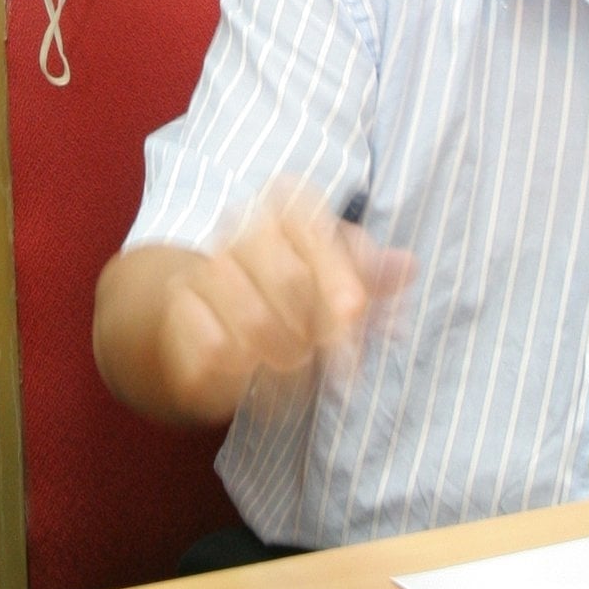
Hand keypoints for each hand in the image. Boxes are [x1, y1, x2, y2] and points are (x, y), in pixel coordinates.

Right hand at [154, 185, 410, 423]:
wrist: (204, 308)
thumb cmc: (285, 287)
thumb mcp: (335, 274)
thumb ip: (371, 273)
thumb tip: (408, 266)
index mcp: (282, 208)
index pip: (307, 221)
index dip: (334, 268)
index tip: (355, 311)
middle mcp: (240, 228)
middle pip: (289, 279)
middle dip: (317, 329)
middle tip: (329, 357)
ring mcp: (206, 267)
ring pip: (253, 320)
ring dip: (284, 358)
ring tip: (294, 369)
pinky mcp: (180, 310)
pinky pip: (216, 349)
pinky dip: (243, 375)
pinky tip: (254, 380)